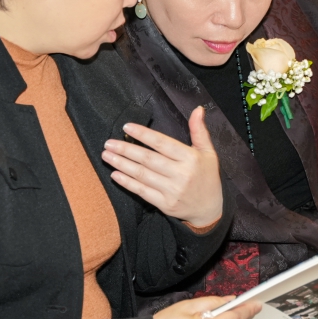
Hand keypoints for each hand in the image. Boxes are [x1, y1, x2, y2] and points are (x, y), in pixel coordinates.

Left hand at [102, 106, 222, 226]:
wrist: (210, 209)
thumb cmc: (207, 177)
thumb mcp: (208, 152)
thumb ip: (199, 131)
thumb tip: (197, 109)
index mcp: (190, 158)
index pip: (162, 143)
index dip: (143, 135)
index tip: (126, 127)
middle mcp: (181, 174)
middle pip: (148, 159)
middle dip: (126, 150)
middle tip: (108, 143)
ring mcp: (172, 190)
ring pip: (142, 175)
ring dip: (122, 164)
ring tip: (107, 156)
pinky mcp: (165, 204)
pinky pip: (142, 191)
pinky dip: (127, 183)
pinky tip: (115, 175)